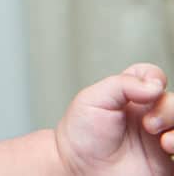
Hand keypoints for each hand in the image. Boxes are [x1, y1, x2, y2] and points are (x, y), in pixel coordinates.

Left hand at [56, 63, 173, 174]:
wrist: (79, 170)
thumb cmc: (81, 136)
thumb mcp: (92, 99)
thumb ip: (121, 85)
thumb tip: (155, 85)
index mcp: (131, 98)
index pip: (153, 77)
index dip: (154, 77)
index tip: (150, 87)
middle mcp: (149, 116)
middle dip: (169, 109)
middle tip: (148, 125)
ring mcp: (159, 139)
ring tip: (163, 142)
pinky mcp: (165, 162)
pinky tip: (168, 147)